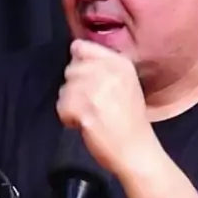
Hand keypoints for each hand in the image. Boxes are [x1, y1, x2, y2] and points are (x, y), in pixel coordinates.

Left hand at [56, 39, 159, 175]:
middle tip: (94, 105)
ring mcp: (97, 89)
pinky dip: (68, 118)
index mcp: (120, 62)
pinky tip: (85, 125)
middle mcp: (109, 71)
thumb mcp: (124, 83)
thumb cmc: (128, 119)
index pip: (82, 47)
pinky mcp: (86, 108)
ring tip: (91, 116)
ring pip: (64, 89)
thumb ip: (101, 65)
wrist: (136, 150)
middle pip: (71, 69)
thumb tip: (74, 49)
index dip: (80, 65)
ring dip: (72, 104)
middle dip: (75, 88)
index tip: (90, 83)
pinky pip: (62, 106)